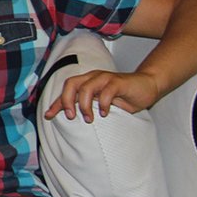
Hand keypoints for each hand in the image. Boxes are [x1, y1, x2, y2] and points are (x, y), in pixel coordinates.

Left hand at [43, 69, 159, 122]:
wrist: (147, 85)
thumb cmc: (124, 95)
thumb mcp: (102, 103)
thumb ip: (88, 106)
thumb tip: (71, 117)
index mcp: (86, 82)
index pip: (66, 90)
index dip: (56, 103)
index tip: (48, 116)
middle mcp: (93, 77)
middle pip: (71, 84)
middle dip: (66, 101)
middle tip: (72, 117)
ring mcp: (105, 78)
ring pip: (86, 87)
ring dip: (84, 105)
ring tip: (90, 119)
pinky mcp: (118, 82)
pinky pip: (107, 91)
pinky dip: (103, 104)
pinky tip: (105, 113)